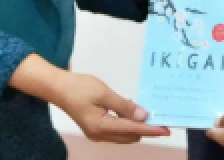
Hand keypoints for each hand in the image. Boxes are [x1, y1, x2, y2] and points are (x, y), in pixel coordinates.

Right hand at [46, 70, 170, 143]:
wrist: (57, 87)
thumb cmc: (79, 87)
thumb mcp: (104, 93)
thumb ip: (124, 106)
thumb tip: (142, 117)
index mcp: (101, 127)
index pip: (132, 130)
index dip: (150, 130)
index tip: (166, 130)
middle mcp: (99, 135)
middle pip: (129, 136)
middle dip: (145, 129)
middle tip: (159, 118)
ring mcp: (96, 133)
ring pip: (123, 135)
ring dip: (136, 127)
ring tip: (148, 114)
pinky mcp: (94, 128)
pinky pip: (116, 130)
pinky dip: (126, 123)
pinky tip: (131, 111)